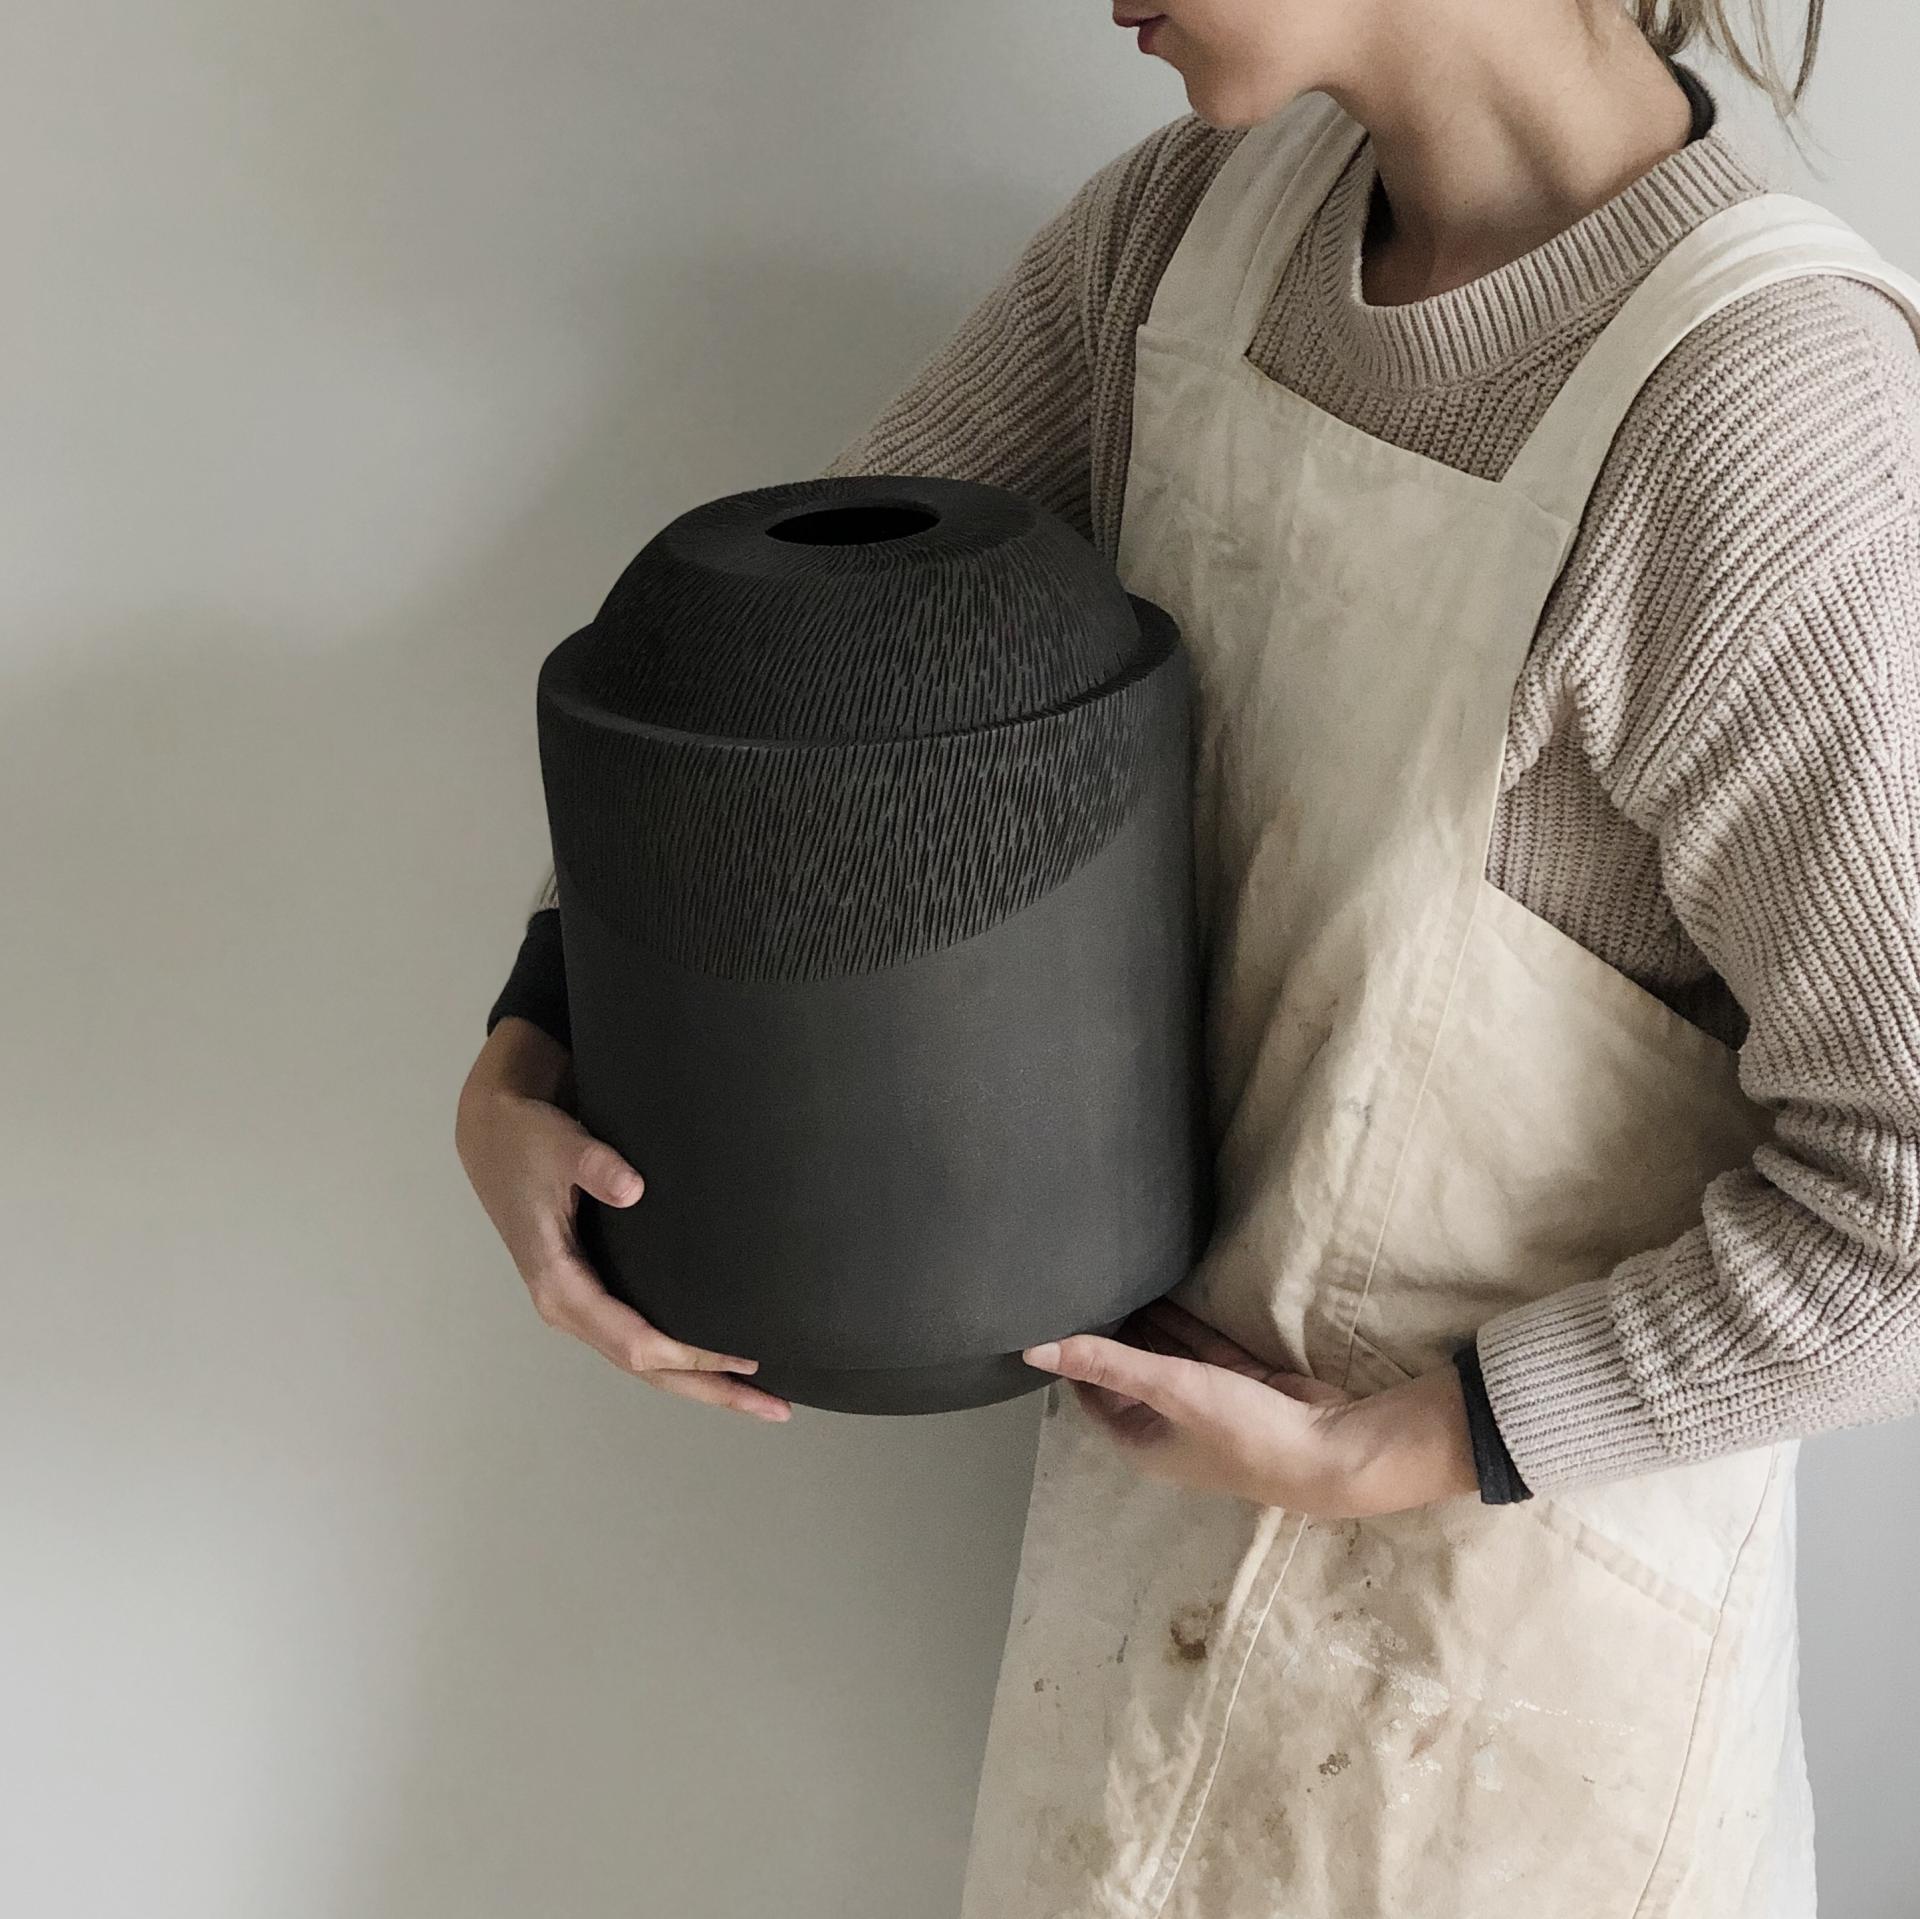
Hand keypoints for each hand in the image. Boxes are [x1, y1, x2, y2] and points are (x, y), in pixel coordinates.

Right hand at [456, 1019, 790, 1421]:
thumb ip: (593, 1164)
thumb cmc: (526, 1141)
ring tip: (763, 1398)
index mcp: (558, 1285)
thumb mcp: (556, 1144)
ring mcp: (581, 1304)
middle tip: (776, 1409)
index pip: (634, 1341)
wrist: (494, 1136)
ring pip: (646, 1362)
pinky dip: (683, 1357)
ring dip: (703, 1382)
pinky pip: (641, 1338)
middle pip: (648, 1369)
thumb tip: (632, 1188)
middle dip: (712, 1390)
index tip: (744, 1357)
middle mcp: (569, 1308)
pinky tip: (720, 1359)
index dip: (692, 1354)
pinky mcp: (593, 1292)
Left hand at [1022, 1298, 1477, 1515]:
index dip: (1073, 1356)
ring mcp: (1206, 1403)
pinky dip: (1184, 1319)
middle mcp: (1168, 1424)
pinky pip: (1201, 1345)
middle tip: (1086, 1277)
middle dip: (1110, 1331)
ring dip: (1147, 1321)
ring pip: (1165, 1354)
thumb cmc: (1240, 1431)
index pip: (1091, 1391)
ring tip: (1117, 1271)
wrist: (1329, 1449)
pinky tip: (1166, 1284)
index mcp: (1141, 1439)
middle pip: (1127, 1370)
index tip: (1054, 1310)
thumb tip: (1032, 1349)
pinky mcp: (1239, 1382)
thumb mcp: (1166, 1389)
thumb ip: (1105, 1361)